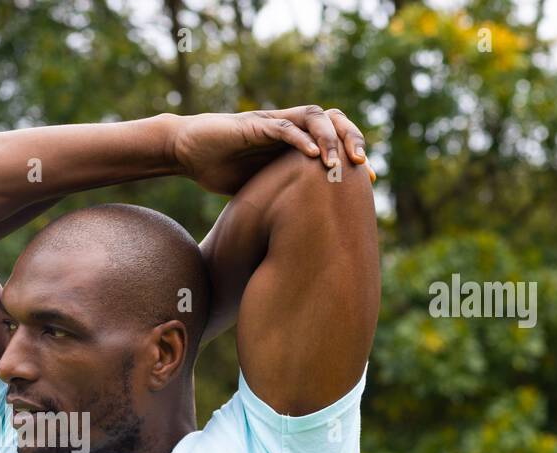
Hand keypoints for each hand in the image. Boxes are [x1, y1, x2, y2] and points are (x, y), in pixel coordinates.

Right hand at [169, 105, 375, 195]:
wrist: (187, 151)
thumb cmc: (220, 168)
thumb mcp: (259, 187)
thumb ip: (282, 195)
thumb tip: (302, 231)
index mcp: (295, 140)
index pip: (335, 138)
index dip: (355, 155)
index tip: (369, 181)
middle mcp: (289, 126)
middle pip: (334, 120)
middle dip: (352, 140)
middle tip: (363, 167)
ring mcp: (273, 122)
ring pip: (314, 117)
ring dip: (330, 139)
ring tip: (339, 163)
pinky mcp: (253, 125)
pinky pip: (283, 128)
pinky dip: (299, 140)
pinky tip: (311, 156)